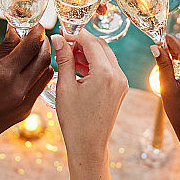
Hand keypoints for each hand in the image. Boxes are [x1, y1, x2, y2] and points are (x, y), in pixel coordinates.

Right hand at [0, 25, 52, 155]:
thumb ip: (2, 49)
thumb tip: (15, 31)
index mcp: (3, 74)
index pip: (31, 46)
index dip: (36, 32)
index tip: (36, 25)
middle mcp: (18, 89)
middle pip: (43, 58)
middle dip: (42, 44)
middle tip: (36, 36)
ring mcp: (24, 103)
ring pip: (46, 74)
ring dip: (43, 60)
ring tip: (32, 52)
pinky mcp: (25, 112)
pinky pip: (39, 88)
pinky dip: (38, 75)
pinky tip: (27, 71)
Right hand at [54, 30, 128, 163]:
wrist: (88, 145)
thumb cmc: (74, 120)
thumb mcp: (65, 87)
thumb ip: (63, 59)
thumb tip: (57, 38)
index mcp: (105, 73)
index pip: (91, 42)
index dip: (75, 35)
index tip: (61, 34)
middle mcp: (118, 75)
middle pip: (101, 46)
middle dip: (82, 42)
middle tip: (64, 43)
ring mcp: (122, 82)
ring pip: (106, 56)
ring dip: (88, 52)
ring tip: (68, 56)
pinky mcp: (120, 89)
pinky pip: (108, 68)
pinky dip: (95, 63)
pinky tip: (78, 67)